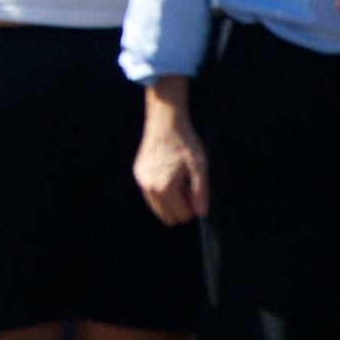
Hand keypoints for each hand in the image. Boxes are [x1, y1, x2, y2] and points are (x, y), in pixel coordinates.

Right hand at [134, 87, 208, 223]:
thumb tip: (200, 214)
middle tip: (186, 185)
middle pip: (168, 217)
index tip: (194, 187)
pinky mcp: (138, 174)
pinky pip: (150, 194)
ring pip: (157, 207)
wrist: (165, 122)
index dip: (193, 205)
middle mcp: (149, 188)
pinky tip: (167, 171)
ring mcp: (141, 182)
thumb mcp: (200, 166)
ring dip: (169, 199)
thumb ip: (200, 192)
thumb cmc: (185, 143)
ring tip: (177, 178)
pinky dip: (160, 190)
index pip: (182, 216)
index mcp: (165, 188)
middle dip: (180, 206)